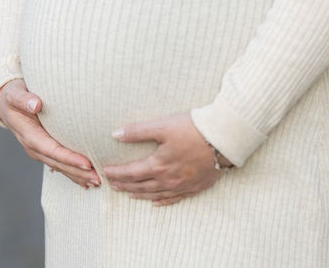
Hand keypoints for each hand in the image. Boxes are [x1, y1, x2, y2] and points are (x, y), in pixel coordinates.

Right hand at [0, 79, 99, 188]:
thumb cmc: (12, 96)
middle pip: (58, 164)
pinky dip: (73, 173)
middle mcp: (34, 148)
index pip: (52, 150)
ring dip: (78, 176)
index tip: (87, 163)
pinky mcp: (45, 151)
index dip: (69, 158)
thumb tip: (36, 104)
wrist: (5, 105)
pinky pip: (59, 164)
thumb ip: (23, 100)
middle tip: (98, 179)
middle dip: (78, 172)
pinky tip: (85, 182)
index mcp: (29, 136)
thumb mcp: (14, 94)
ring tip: (97, 183)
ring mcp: (39, 151)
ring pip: (60, 167)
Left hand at [100, 112, 225, 205]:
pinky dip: (163, 201)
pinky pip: (175, 199)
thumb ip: (138, 131)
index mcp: (158, 165)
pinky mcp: (196, 187)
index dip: (117, 173)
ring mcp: (182, 186)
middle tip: (113, 185)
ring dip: (141, 194)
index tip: (105, 172)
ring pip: (156, 194)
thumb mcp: (162, 126)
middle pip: (141, 186)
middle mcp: (168, 180)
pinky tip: (157, 202)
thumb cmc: (193, 129)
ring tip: (130, 194)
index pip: (131, 172)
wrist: (223, 139)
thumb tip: (116, 134)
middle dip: (125, 185)